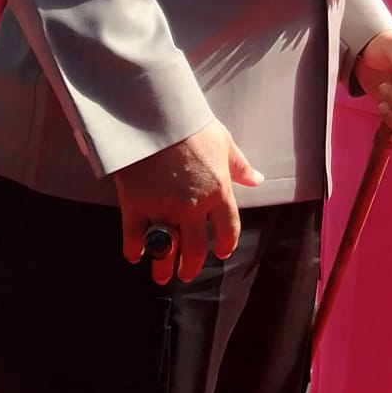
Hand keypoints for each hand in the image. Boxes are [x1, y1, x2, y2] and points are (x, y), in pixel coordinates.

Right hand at [114, 118, 263, 285]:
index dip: (225, 244)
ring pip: (166, 249)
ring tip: (162, 276)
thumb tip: (257, 179)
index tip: (221, 252)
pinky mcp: (136, 205)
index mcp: (219, 192)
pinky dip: (134, 249)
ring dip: (163, 267)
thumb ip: (240, 166)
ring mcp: (164, 209)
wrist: (155, 116)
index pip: (227, 229)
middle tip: (187, 273)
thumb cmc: (192, 127)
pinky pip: (134, 237)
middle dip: (192, 265)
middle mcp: (193, 207)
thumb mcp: (224, 143)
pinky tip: (135, 254)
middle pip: (195, 249)